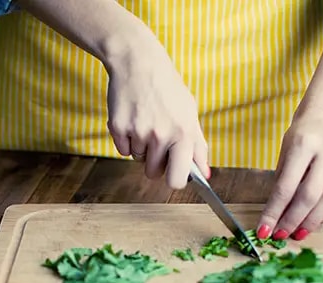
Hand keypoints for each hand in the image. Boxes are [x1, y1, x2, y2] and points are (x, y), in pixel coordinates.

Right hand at [104, 45, 209, 187]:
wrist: (138, 62)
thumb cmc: (167, 88)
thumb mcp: (189, 113)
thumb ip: (198, 146)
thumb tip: (204, 174)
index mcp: (184, 133)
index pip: (177, 179)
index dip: (174, 180)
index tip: (172, 173)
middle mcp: (161, 135)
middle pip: (153, 173)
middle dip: (154, 164)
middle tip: (156, 142)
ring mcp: (138, 132)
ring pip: (137, 159)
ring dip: (140, 147)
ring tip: (145, 121)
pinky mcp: (118, 128)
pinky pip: (122, 150)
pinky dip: (126, 139)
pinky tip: (132, 118)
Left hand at [257, 109, 322, 240]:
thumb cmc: (302, 135)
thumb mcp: (285, 152)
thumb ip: (282, 182)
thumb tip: (275, 217)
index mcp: (304, 144)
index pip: (286, 186)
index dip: (274, 212)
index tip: (264, 230)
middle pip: (310, 195)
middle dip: (293, 220)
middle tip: (282, 235)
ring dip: (312, 221)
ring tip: (298, 233)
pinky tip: (316, 220)